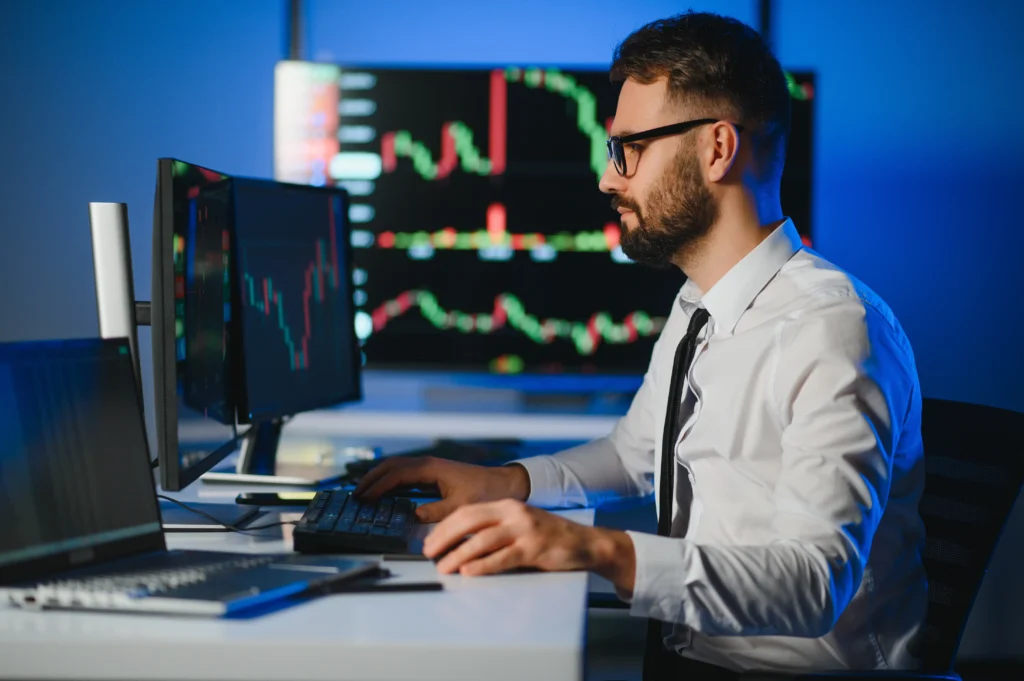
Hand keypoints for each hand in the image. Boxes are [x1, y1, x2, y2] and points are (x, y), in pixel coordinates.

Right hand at [352, 457, 530, 522]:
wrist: (504, 483)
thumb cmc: (486, 493)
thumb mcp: (460, 507)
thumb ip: (436, 512)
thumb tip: (413, 514)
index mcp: (432, 468)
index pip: (397, 474)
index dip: (378, 486)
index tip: (365, 497)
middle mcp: (428, 464)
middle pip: (391, 466)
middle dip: (372, 478)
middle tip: (356, 494)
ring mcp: (430, 466)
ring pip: (397, 467)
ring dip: (379, 477)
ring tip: (364, 491)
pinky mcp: (433, 472)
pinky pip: (406, 473)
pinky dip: (391, 479)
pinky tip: (384, 490)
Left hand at [423, 499, 635, 593]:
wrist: (584, 542)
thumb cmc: (547, 536)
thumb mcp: (517, 525)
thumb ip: (492, 529)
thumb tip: (457, 544)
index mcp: (505, 505)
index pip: (466, 512)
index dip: (444, 527)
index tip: (429, 541)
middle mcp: (513, 512)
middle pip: (470, 520)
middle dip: (445, 536)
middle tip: (429, 552)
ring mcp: (524, 529)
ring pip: (483, 539)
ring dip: (459, 554)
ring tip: (444, 567)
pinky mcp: (534, 548)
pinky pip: (503, 557)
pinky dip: (484, 565)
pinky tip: (470, 571)